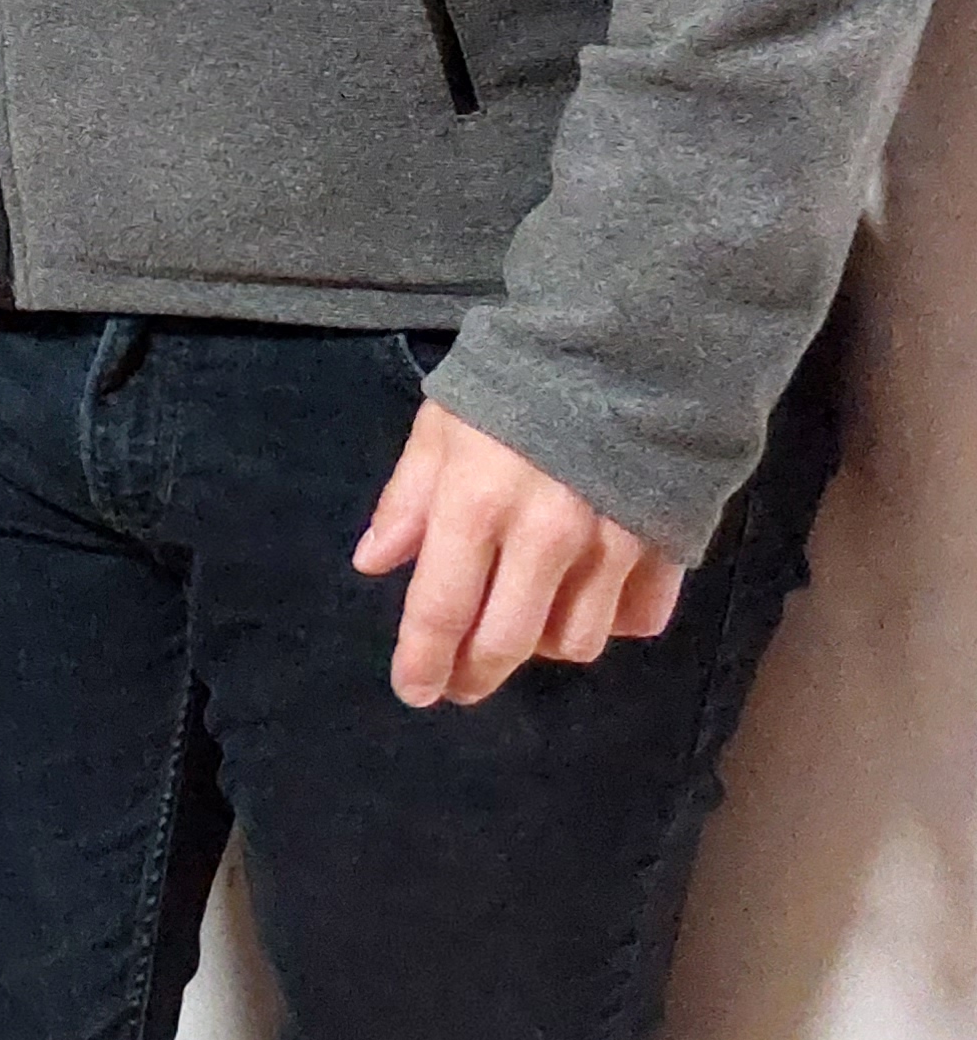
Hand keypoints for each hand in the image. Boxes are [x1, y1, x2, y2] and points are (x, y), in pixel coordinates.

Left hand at [351, 400, 683, 706]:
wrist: (627, 347)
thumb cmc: (517, 385)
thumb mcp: (443, 427)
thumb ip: (408, 499)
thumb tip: (374, 563)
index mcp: (477, 504)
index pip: (441, 608)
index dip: (423, 660)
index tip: (414, 692)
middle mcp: (546, 539)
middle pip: (506, 642)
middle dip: (474, 673)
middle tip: (457, 684)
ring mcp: (612, 548)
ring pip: (573, 643)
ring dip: (539, 646)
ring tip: (517, 626)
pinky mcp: (665, 547)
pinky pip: (635, 620)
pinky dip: (606, 624)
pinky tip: (582, 604)